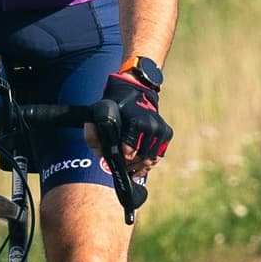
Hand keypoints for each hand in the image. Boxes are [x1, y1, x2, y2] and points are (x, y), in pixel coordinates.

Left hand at [102, 63, 171, 182]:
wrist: (135, 93)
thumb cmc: (116, 106)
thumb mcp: (101, 116)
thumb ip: (93, 134)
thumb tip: (99, 153)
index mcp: (137, 123)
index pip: (129, 153)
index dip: (120, 158)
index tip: (115, 156)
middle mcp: (152, 127)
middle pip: (140, 159)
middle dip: (129, 164)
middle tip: (120, 163)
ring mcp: (161, 131)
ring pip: (151, 160)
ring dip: (139, 165)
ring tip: (128, 165)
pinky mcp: (167, 133)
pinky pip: (158, 156)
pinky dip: (148, 164)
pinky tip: (137, 168)